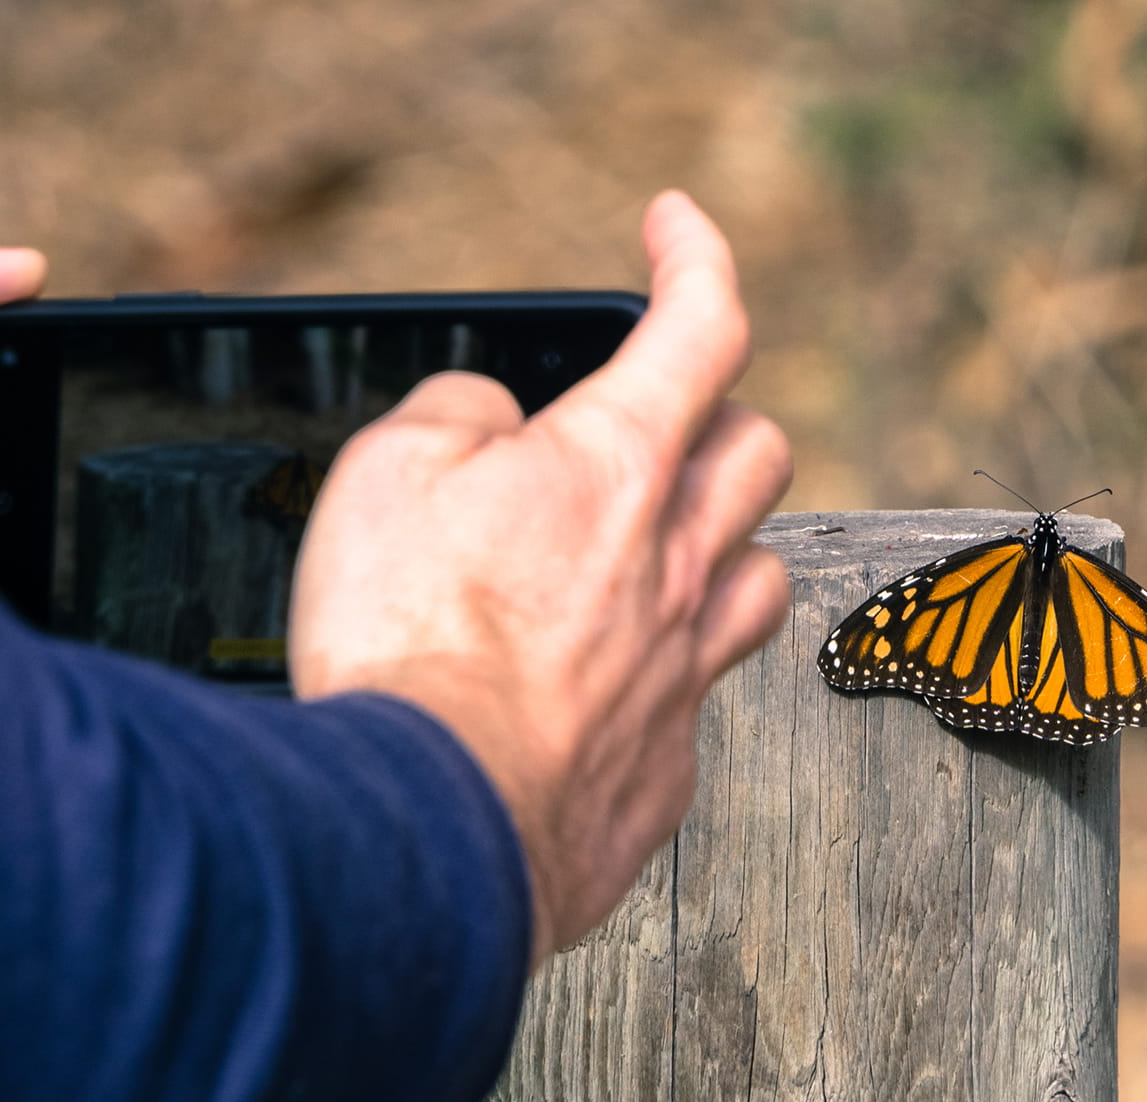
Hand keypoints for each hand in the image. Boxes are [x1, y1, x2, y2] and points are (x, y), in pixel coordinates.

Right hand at [288, 191, 793, 965]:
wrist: (422, 828)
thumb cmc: (403, 651)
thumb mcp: (385, 472)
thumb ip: (456, 417)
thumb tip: (493, 420)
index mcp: (611, 469)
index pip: (700, 325)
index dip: (695, 256)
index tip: (673, 227)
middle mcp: (672, 564)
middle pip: (759, 449)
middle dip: (719, 411)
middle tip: (662, 418)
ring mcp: (683, 670)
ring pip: (762, 574)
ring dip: (724, 544)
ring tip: (665, 551)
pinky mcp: (666, 766)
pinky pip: (701, 695)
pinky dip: (666, 668)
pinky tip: (612, 683)